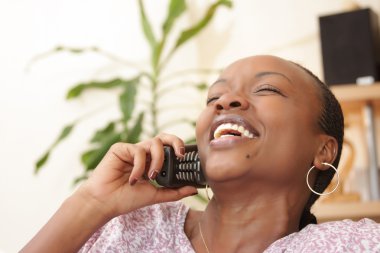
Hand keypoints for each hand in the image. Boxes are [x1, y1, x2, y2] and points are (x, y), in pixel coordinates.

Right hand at [77, 133, 197, 218]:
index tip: (185, 158)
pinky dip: (140, 167)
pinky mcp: (121, 148)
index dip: (179, 149)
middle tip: (180, 154)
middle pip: (163, 137)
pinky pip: (138, 151)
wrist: (105, 203)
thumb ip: (174, 191)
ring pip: (154, 143)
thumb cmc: (127, 199)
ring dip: (158, 160)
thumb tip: (194, 189)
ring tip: (151, 176)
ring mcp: (132, 150)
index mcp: (151, 162)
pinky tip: (134, 179)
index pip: (169, 149)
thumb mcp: (155, 195)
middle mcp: (143, 153)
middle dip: (175, 141)